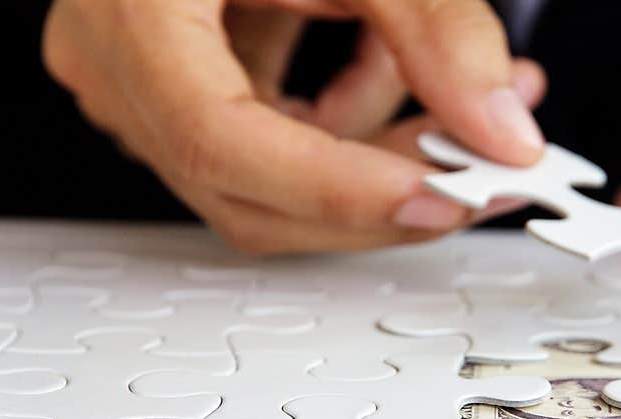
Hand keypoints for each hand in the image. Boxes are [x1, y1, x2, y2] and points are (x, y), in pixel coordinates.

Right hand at [43, 0, 546, 253]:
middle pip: (254, 196)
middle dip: (384, 199)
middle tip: (486, 171)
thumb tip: (496, 120)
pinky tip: (400, 75)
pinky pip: (277, 143)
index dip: (335, 188)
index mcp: (131, 13)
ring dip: (381, 161)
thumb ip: (431, 24)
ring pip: (275, 186)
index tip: (441, 193)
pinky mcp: (192, 92)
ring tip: (467, 112)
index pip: (218, 141)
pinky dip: (350, 122)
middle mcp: (123, 69)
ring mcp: (152, 92)